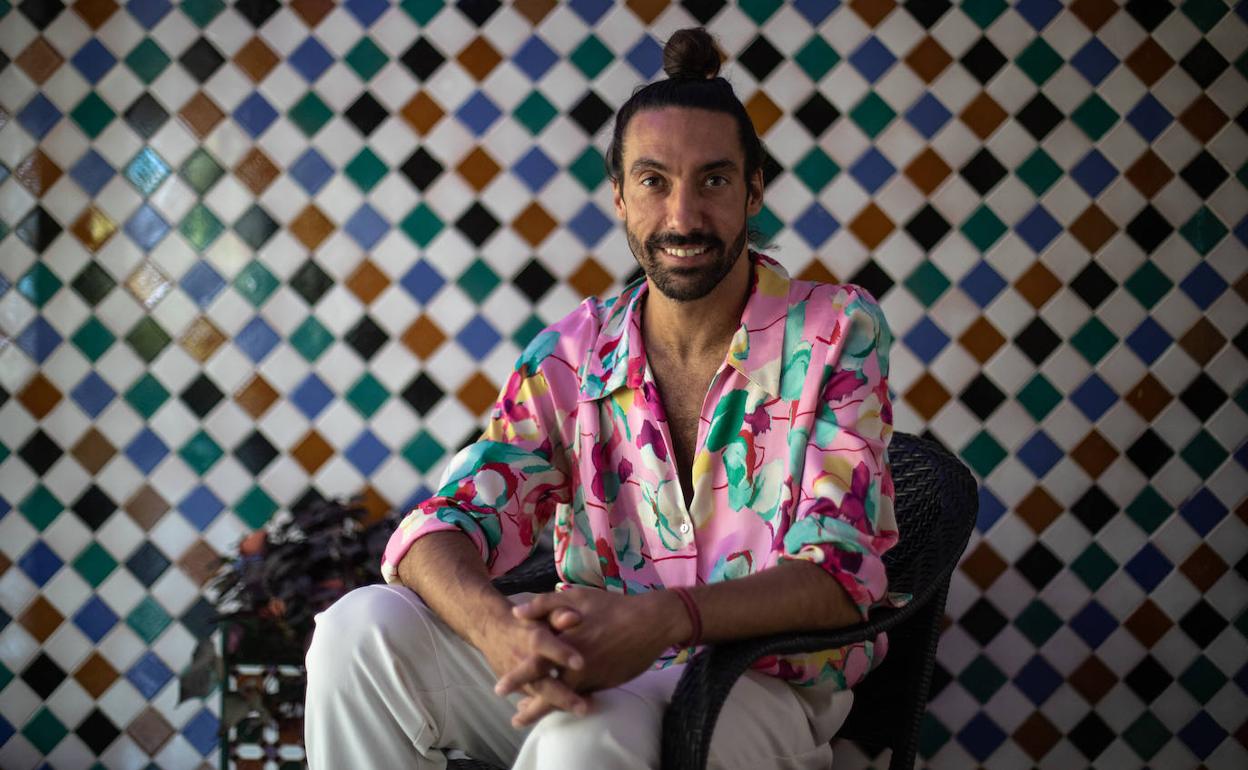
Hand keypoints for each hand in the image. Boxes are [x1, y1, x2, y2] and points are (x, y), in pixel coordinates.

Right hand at [477, 607, 587, 726]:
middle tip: (582, 707)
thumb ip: (558, 614)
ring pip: (537, 695)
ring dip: (556, 706)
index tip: (580, 663)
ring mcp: (519, 676)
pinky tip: (570, 710)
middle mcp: (523, 659)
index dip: (560, 653)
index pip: (543, 645)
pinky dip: (549, 706)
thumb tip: (574, 618)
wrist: (491, 629)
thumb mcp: (541, 611)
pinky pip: (533, 700)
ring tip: (580, 711)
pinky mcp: (518, 686)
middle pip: (540, 680)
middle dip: (561, 695)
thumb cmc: (527, 618)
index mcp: (531, 636)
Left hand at [497, 589, 683, 702]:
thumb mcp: (576, 597)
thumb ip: (544, 604)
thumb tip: (515, 612)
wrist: (651, 622)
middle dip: (530, 706)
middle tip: (515, 719)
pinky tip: (562, 707)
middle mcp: (576, 664)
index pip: (535, 663)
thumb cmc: (612, 606)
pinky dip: (570, 703)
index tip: (499, 688)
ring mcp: (592, 676)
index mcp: (565, 642)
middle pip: (548, 690)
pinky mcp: (606, 683)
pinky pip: (583, 697)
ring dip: (547, 709)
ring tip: (530, 719)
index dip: (517, 677)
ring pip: (565, 698)